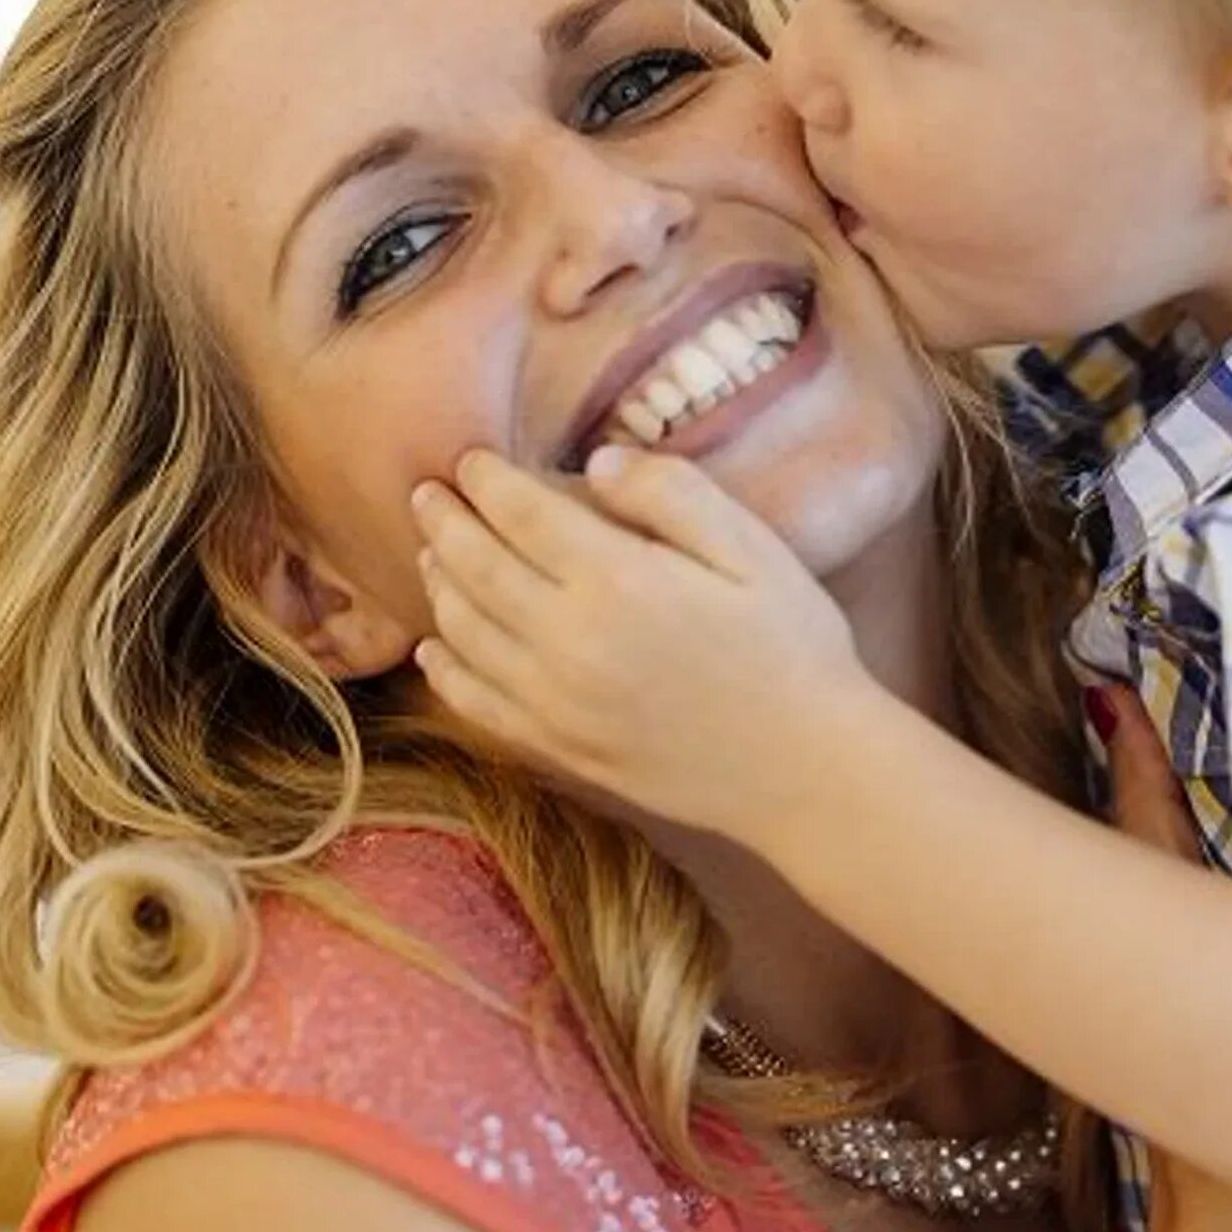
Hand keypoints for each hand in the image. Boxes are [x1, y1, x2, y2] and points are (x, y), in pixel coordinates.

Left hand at [408, 446, 872, 839]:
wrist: (806, 771)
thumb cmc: (793, 648)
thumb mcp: (753, 549)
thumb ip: (672, 493)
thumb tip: (596, 462)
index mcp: (617, 580)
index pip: (520, 514)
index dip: (487, 481)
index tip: (470, 460)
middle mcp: (569, 642)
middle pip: (476, 568)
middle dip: (445, 523)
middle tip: (425, 494)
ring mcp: (556, 703)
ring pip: (464, 633)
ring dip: (439, 586)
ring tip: (430, 554)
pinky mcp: (560, 748)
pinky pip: (477, 703)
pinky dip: (444, 671)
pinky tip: (433, 649)